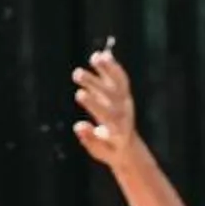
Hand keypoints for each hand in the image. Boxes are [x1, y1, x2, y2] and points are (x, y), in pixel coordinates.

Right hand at [71, 46, 141, 168]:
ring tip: (95, 57)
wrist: (127, 146)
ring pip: (117, 83)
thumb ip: (90, 139)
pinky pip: (120, 78)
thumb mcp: (100, 151)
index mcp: (118, 128)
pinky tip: (102, 54)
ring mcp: (125, 102)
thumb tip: (78, 126)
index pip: (105, 113)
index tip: (79, 94)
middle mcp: (124, 112)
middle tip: (76, 74)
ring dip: (107, 69)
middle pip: (109, 94)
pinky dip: (113, 66)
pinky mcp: (124, 95)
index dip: (92, 103)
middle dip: (93, 83)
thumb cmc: (110, 150)